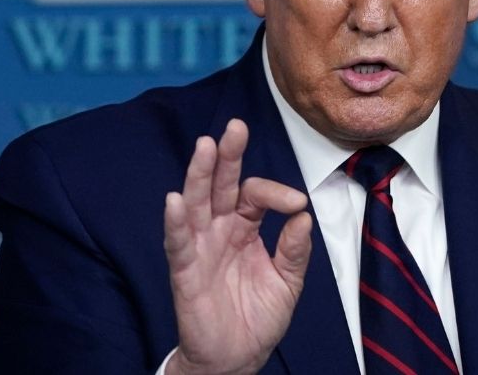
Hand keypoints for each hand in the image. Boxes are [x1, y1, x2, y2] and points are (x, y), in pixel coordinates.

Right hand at [163, 118, 312, 374]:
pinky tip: (175, 200)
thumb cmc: (257, 318)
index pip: (254, 194)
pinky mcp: (185, 272)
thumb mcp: (287, 282)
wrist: (237, 358)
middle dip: (227, 156)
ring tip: (205, 147)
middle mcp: (219, 231)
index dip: (275, 192)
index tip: (295, 204)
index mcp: (244, 228)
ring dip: (199, 176)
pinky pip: (178, 243)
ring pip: (196, 204)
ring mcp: (200, 248)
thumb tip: (302, 217)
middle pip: (221, 186)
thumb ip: (294, 249)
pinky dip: (175, 222)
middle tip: (235, 127)